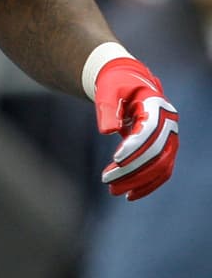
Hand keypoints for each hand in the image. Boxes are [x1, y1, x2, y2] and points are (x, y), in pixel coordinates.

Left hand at [94, 57, 178, 200]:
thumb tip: (107, 132)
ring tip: (114, 191)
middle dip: (132, 170)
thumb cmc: (116, 86)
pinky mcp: (166, 149)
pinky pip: (162, 171)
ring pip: (161, 167)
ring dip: (138, 182)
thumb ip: (107, 109)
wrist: (128, 83)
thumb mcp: (107, 91)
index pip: (149, 132)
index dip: (134, 147)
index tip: (115, 159)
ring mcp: (171, 138)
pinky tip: (130, 194)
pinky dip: (148, 184)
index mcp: (156, 106)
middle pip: (156, 154)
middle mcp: (169, 124)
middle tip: (107, 181)